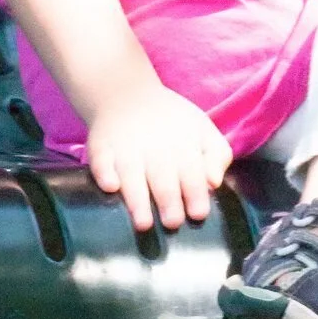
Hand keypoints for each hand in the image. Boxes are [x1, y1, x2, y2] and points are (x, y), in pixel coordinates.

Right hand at [86, 85, 232, 234]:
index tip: (198, 214)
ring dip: (137, 199)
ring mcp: (125, 147)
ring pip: (132, 175)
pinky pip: (100, 161)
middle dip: (169, 201)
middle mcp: (153, 148)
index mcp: (182, 146)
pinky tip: (110, 187)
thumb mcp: (202, 129)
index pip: (192, 173)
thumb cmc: (171, 122)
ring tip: (143, 223)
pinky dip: (104, 174)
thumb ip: (217, 155)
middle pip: (162, 177)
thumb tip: (214, 182)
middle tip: (172, 223)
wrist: (127, 95)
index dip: (195, 194)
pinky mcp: (100, 147)